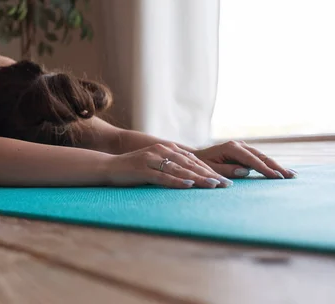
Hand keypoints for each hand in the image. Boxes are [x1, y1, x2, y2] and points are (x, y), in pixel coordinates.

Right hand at [106, 143, 233, 188]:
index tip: (225, 180)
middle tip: (226, 185)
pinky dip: (177, 182)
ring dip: (198, 179)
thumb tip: (190, 176)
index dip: (210, 170)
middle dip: (210, 175)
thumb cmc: (132, 169)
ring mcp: (151, 159)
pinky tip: (189, 186)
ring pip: (180, 170)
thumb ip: (171, 166)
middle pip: (190, 164)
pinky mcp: (143, 170)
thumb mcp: (154, 164)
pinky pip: (163, 177)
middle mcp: (161, 151)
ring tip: (213, 186)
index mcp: (166, 148)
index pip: (193, 161)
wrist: (107, 166)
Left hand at [193, 141, 296, 178]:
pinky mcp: (244, 152)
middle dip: (276, 166)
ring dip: (276, 165)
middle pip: (261, 156)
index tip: (277, 177)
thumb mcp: (211, 169)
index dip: (265, 169)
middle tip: (291, 176)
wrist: (196, 157)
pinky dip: (270, 164)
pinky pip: (259, 158)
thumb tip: (246, 170)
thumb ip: (227, 170)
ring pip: (262, 156)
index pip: (252, 160)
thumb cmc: (202, 165)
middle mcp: (238, 145)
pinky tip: (281, 171)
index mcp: (231, 148)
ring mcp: (242, 147)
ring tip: (291, 174)